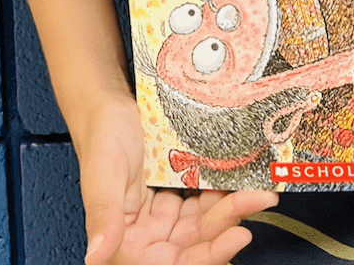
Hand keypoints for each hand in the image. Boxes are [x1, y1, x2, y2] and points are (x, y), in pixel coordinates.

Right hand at [78, 93, 278, 264]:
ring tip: (258, 190)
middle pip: (194, 245)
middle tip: (257, 199)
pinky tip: (241, 181)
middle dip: (227, 224)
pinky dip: (223, 195)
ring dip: (231, 209)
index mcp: (125, 242)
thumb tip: (96, 256)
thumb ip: (102, 215)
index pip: (170, 264)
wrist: (111, 105)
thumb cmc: (101, 135)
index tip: (236, 235)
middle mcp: (146, 237)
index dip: (205, 255)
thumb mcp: (101, 173)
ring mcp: (164, 219)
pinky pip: (205, 204)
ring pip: (205, 225)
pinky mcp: (177, 199)